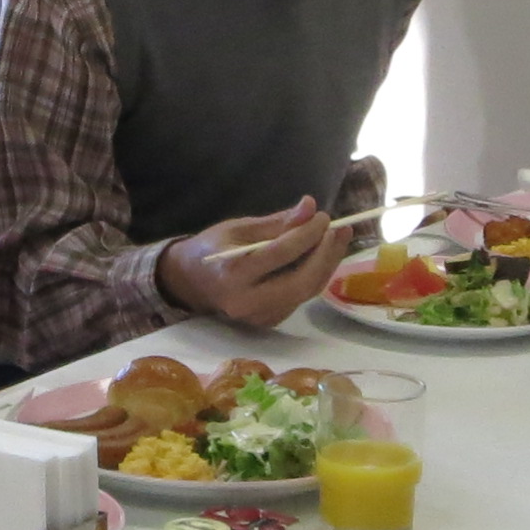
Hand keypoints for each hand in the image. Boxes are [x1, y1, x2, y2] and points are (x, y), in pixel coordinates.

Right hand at [154, 196, 347, 329]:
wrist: (189, 283)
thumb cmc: (213, 248)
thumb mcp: (239, 227)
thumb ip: (276, 222)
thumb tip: (310, 207)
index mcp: (233, 273)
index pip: (281, 253)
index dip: (307, 234)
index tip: (323, 216)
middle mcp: (246, 300)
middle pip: (301, 281)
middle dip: (326, 254)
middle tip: (340, 230)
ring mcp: (258, 316)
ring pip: (305, 293)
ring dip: (327, 265)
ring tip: (338, 239)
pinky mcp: (267, 322)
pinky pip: (299, 299)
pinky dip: (314, 277)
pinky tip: (321, 257)